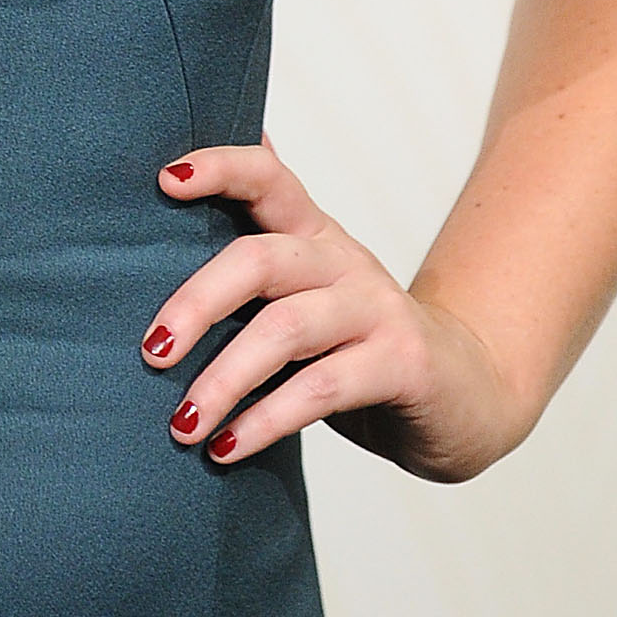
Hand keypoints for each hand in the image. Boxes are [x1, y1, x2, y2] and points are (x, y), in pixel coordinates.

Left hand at [137, 138, 524, 483]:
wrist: (466, 395)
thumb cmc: (357, 345)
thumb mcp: (304, 294)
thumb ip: (250, 260)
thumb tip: (168, 196)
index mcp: (312, 233)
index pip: (266, 176)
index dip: (217, 167)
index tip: (159, 181)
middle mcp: (343, 259)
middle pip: (259, 258)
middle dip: (195, 303)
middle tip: (150, 353)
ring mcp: (377, 309)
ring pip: (285, 329)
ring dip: (223, 379)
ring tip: (182, 423)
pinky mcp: (403, 363)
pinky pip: (320, 389)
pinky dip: (265, 422)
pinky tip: (226, 449)